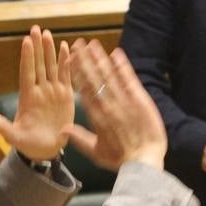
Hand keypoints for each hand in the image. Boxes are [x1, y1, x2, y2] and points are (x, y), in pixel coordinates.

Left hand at [0, 26, 71, 160]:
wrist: (45, 150)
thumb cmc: (27, 144)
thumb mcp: (12, 136)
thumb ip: (0, 125)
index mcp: (28, 98)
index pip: (27, 73)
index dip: (27, 57)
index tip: (26, 41)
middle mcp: (40, 91)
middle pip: (39, 64)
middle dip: (38, 46)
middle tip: (36, 28)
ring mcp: (52, 92)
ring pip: (51, 66)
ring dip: (50, 50)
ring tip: (48, 34)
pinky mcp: (65, 96)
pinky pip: (66, 75)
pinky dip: (66, 62)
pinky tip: (66, 48)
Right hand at [65, 39, 167, 169]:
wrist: (143, 161)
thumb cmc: (120, 159)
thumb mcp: (96, 153)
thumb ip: (79, 139)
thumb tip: (62, 130)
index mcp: (95, 117)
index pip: (83, 89)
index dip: (76, 73)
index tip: (69, 60)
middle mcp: (107, 105)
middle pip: (93, 78)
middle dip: (84, 60)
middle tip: (77, 44)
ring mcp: (123, 101)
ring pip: (109, 75)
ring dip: (100, 58)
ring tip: (92, 44)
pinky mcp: (139, 100)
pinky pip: (128, 79)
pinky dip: (122, 66)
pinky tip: (116, 53)